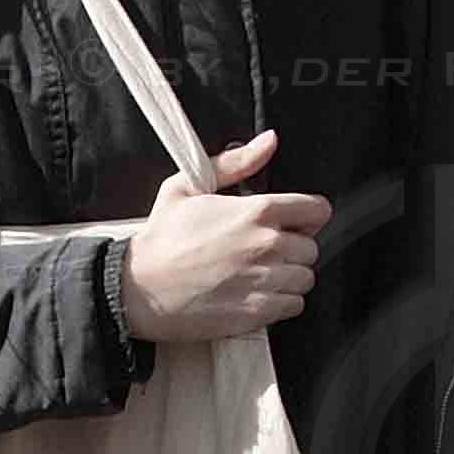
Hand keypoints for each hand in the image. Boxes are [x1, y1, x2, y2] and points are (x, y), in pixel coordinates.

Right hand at [119, 130, 328, 341]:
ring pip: (305, 278)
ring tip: (258, 275)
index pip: (317, 210)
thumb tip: (269, 141)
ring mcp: (264, 280)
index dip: (306, 216)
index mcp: (257, 211)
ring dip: (288, 277)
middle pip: (311, 247)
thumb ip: (235, 162)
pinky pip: (293, 305)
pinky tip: (256, 295)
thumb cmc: (161, 239)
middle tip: (264, 252)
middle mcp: (267, 245)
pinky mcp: (256, 312)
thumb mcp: (188, 186)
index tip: (291, 223)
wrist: (136, 289)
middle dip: (293, 249)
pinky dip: (281, 303)